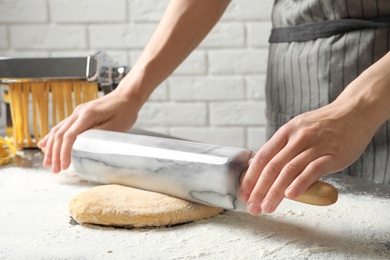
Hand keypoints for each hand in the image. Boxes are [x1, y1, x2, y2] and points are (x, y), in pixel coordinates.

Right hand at [38, 90, 140, 172]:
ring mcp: (77, 113)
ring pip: (58, 131)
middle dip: (55, 154)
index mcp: (87, 115)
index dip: (64, 152)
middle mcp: (78, 112)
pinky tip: (44, 145)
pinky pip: (62, 127)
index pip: (69, 136)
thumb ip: (98, 134)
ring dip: (51, 148)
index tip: (64, 166)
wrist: (127, 96)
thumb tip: (82, 146)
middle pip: (60, 135)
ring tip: (48, 163)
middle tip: (54, 170)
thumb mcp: (116, 126)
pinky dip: (52, 137)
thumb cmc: (124, 112)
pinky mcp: (79, 115)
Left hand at [239, 98, 378, 214]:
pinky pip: (313, 170)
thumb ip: (279, 147)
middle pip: (272, 166)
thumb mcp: (297, 128)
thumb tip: (256, 164)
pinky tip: (290, 195)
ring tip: (267, 207)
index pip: (263, 156)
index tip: (243, 192)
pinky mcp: (332, 154)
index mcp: (286, 132)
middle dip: (259, 189)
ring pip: (289, 170)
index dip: (251, 176)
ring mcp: (315, 146)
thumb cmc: (324, 124)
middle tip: (252, 206)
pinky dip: (300, 183)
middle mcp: (297, 138)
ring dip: (275, 191)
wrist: (355, 111)